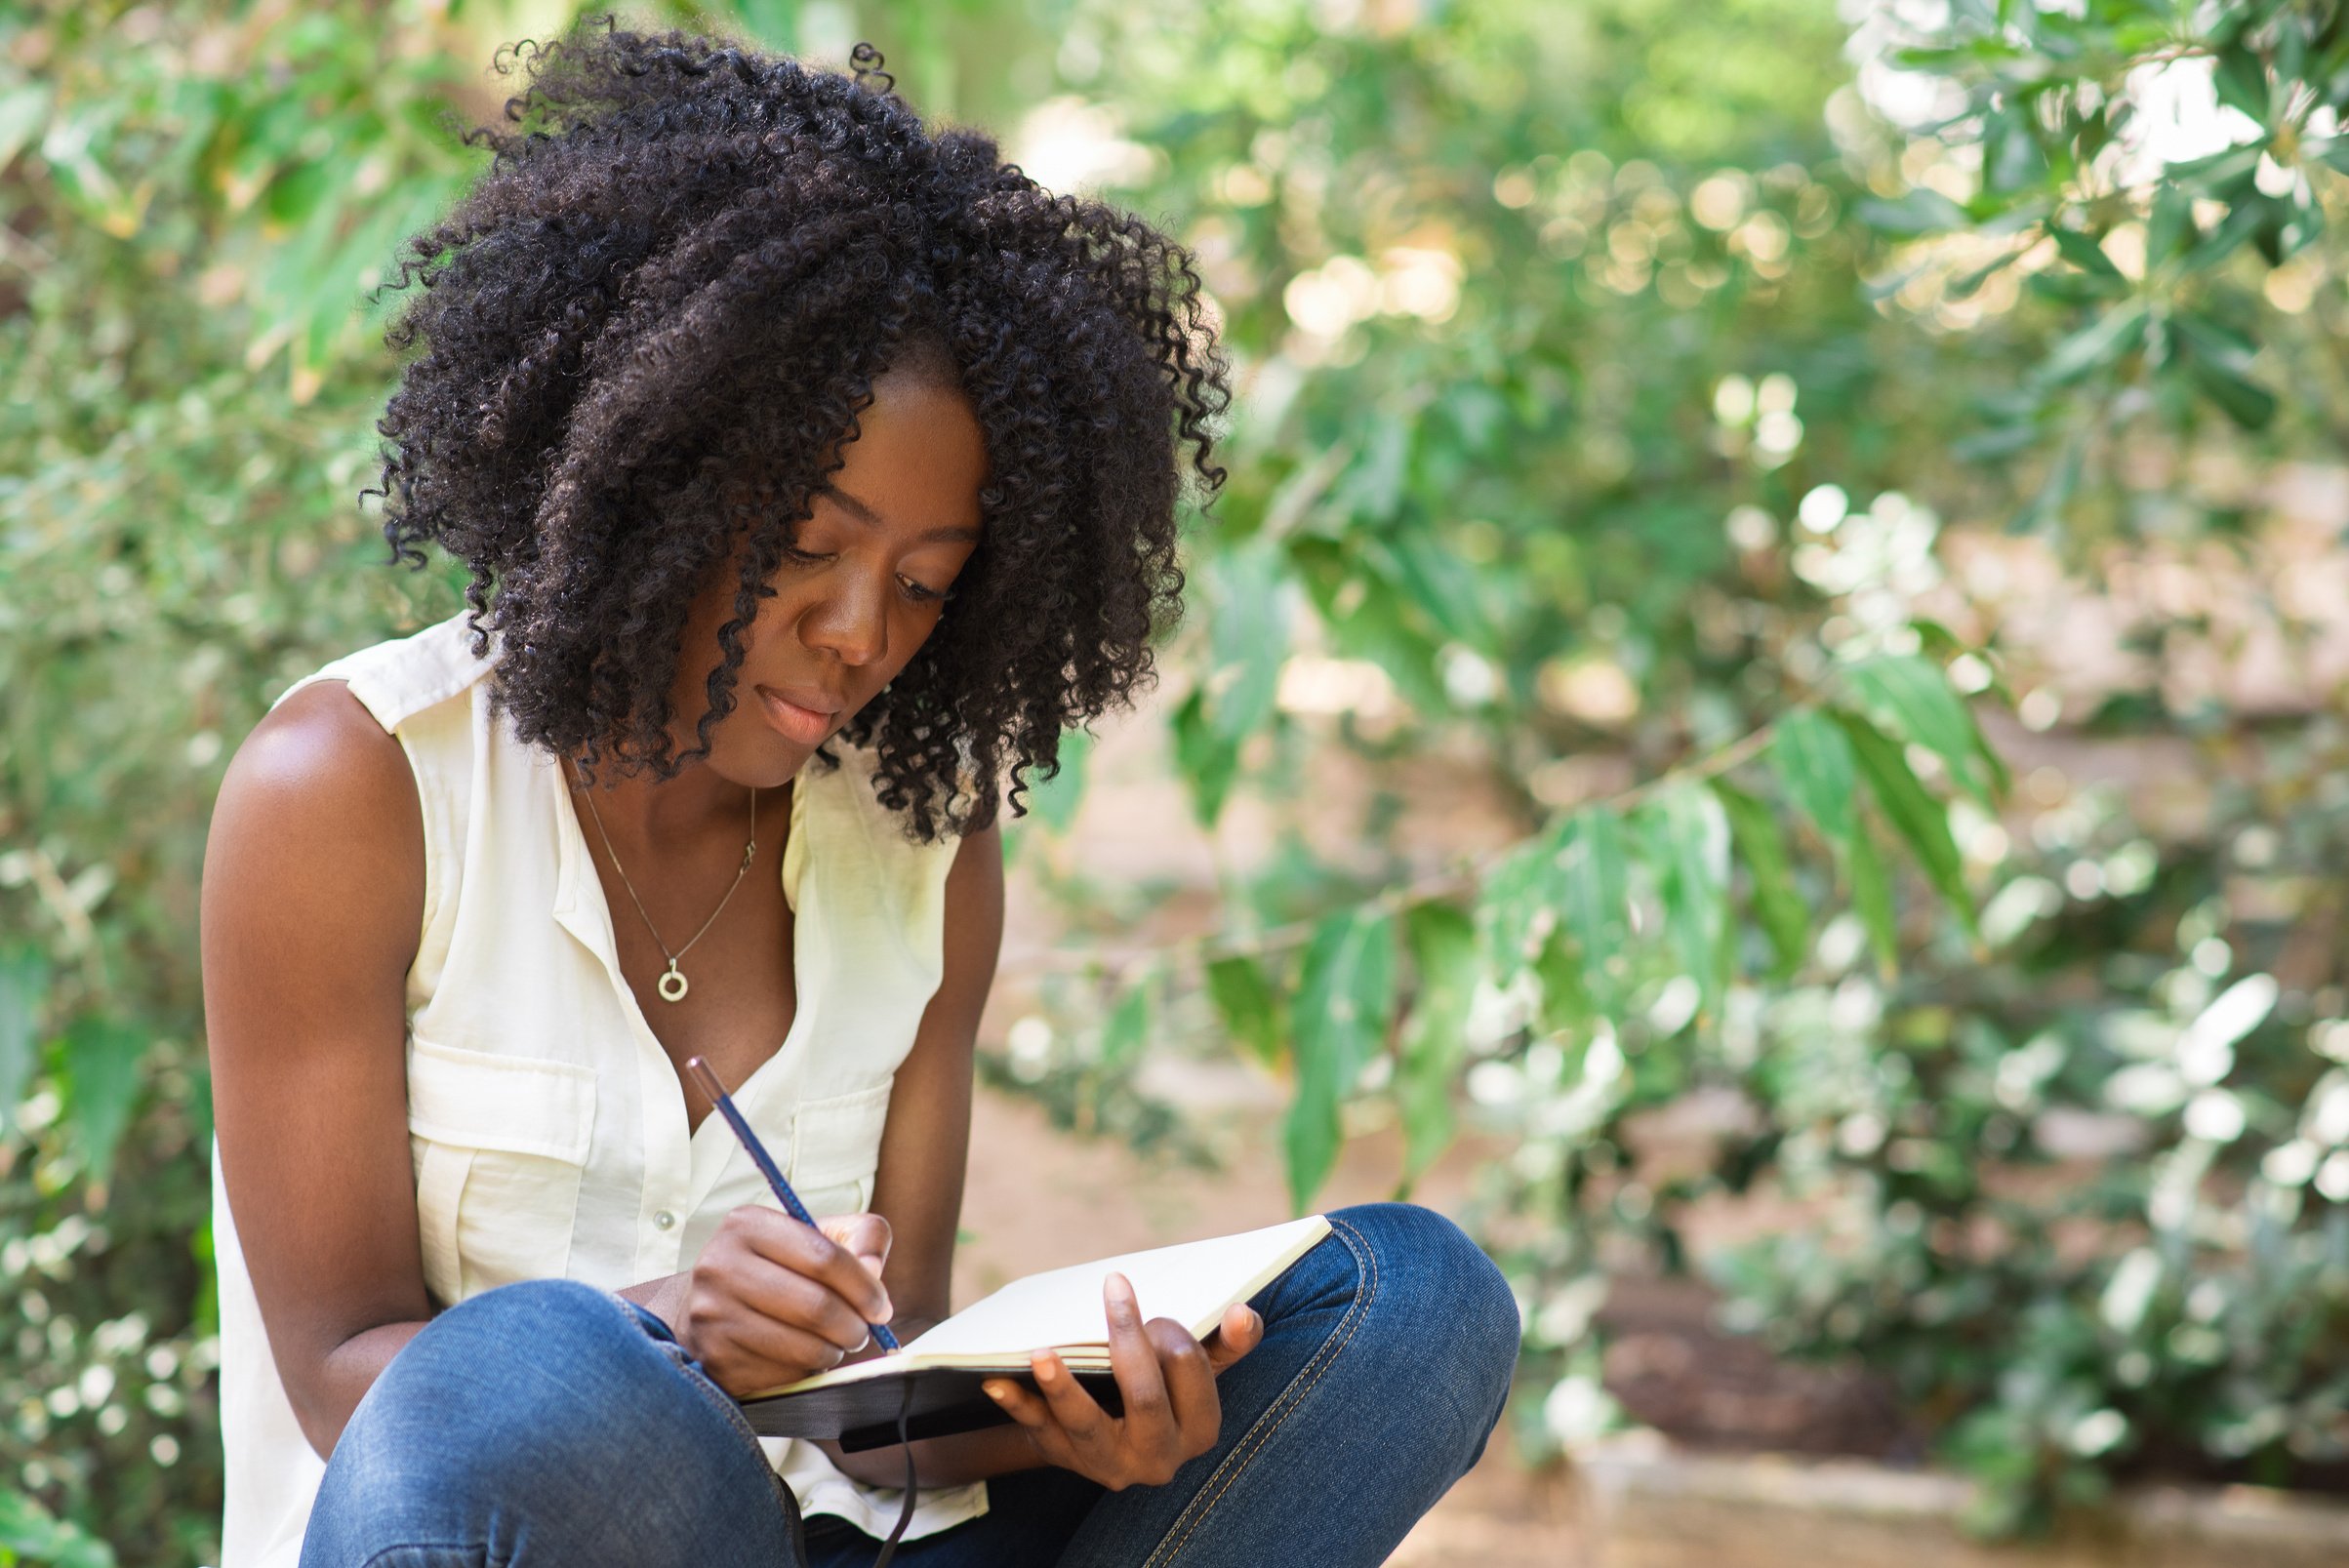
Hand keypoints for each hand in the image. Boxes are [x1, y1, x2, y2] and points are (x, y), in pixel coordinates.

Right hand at [676, 1207, 892, 1396]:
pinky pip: (782, 1375)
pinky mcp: (715, 1360)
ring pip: (802, 1347)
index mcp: (747, 1225)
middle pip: (816, 1306)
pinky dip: (805, 1371)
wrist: (708, 1307)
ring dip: (833, 1351)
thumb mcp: (816, 1235)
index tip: (880, 1306)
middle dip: (854, 1326)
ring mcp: (712, 1316)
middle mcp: (720, 1266)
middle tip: (862, 1331)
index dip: (864, 1287)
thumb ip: (861, 1236)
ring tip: (835, 1343)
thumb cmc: (776, 1267)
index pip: (824, 1257)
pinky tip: (801, 1357)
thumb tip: (873, 1268)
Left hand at [981, 1273, 1263, 1489]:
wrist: (1119, 1432)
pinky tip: (997, 1382)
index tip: (1157, 1311)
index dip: (1171, 1335)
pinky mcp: (1066, 1458)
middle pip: (1145, 1397)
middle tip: (1114, 1292)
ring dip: (1062, 1388)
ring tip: (1041, 1353)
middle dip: (1129, 1342)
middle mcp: (1158, 1459)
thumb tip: (1244, 1313)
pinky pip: (1039, 1433)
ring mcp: (1109, 1464)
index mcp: (1200, 1432)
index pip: (1189, 1372)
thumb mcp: (1204, 1367)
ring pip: (1086, 1424)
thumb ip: (1229, 1341)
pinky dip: (1018, 1407)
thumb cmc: (1167, 1386)